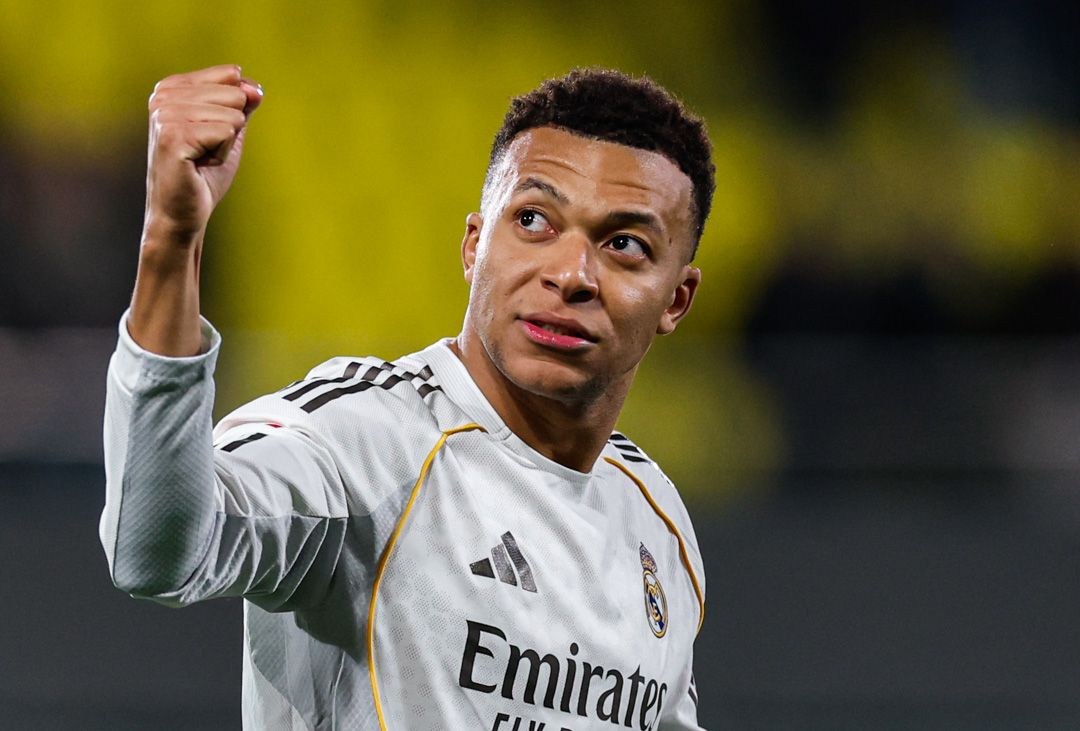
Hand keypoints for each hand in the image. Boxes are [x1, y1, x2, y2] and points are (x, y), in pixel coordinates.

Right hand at [144, 64, 262, 243]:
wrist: (183, 212)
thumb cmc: (204, 173)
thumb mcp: (229, 131)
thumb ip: (242, 105)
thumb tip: (256, 88)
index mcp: (173, 87)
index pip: (232, 76)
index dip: (235, 111)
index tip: (211, 134)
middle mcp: (164, 95)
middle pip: (235, 94)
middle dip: (231, 130)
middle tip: (206, 151)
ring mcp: (165, 114)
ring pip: (233, 115)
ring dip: (226, 145)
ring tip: (202, 159)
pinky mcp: (173, 135)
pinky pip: (226, 132)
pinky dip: (222, 154)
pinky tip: (200, 165)